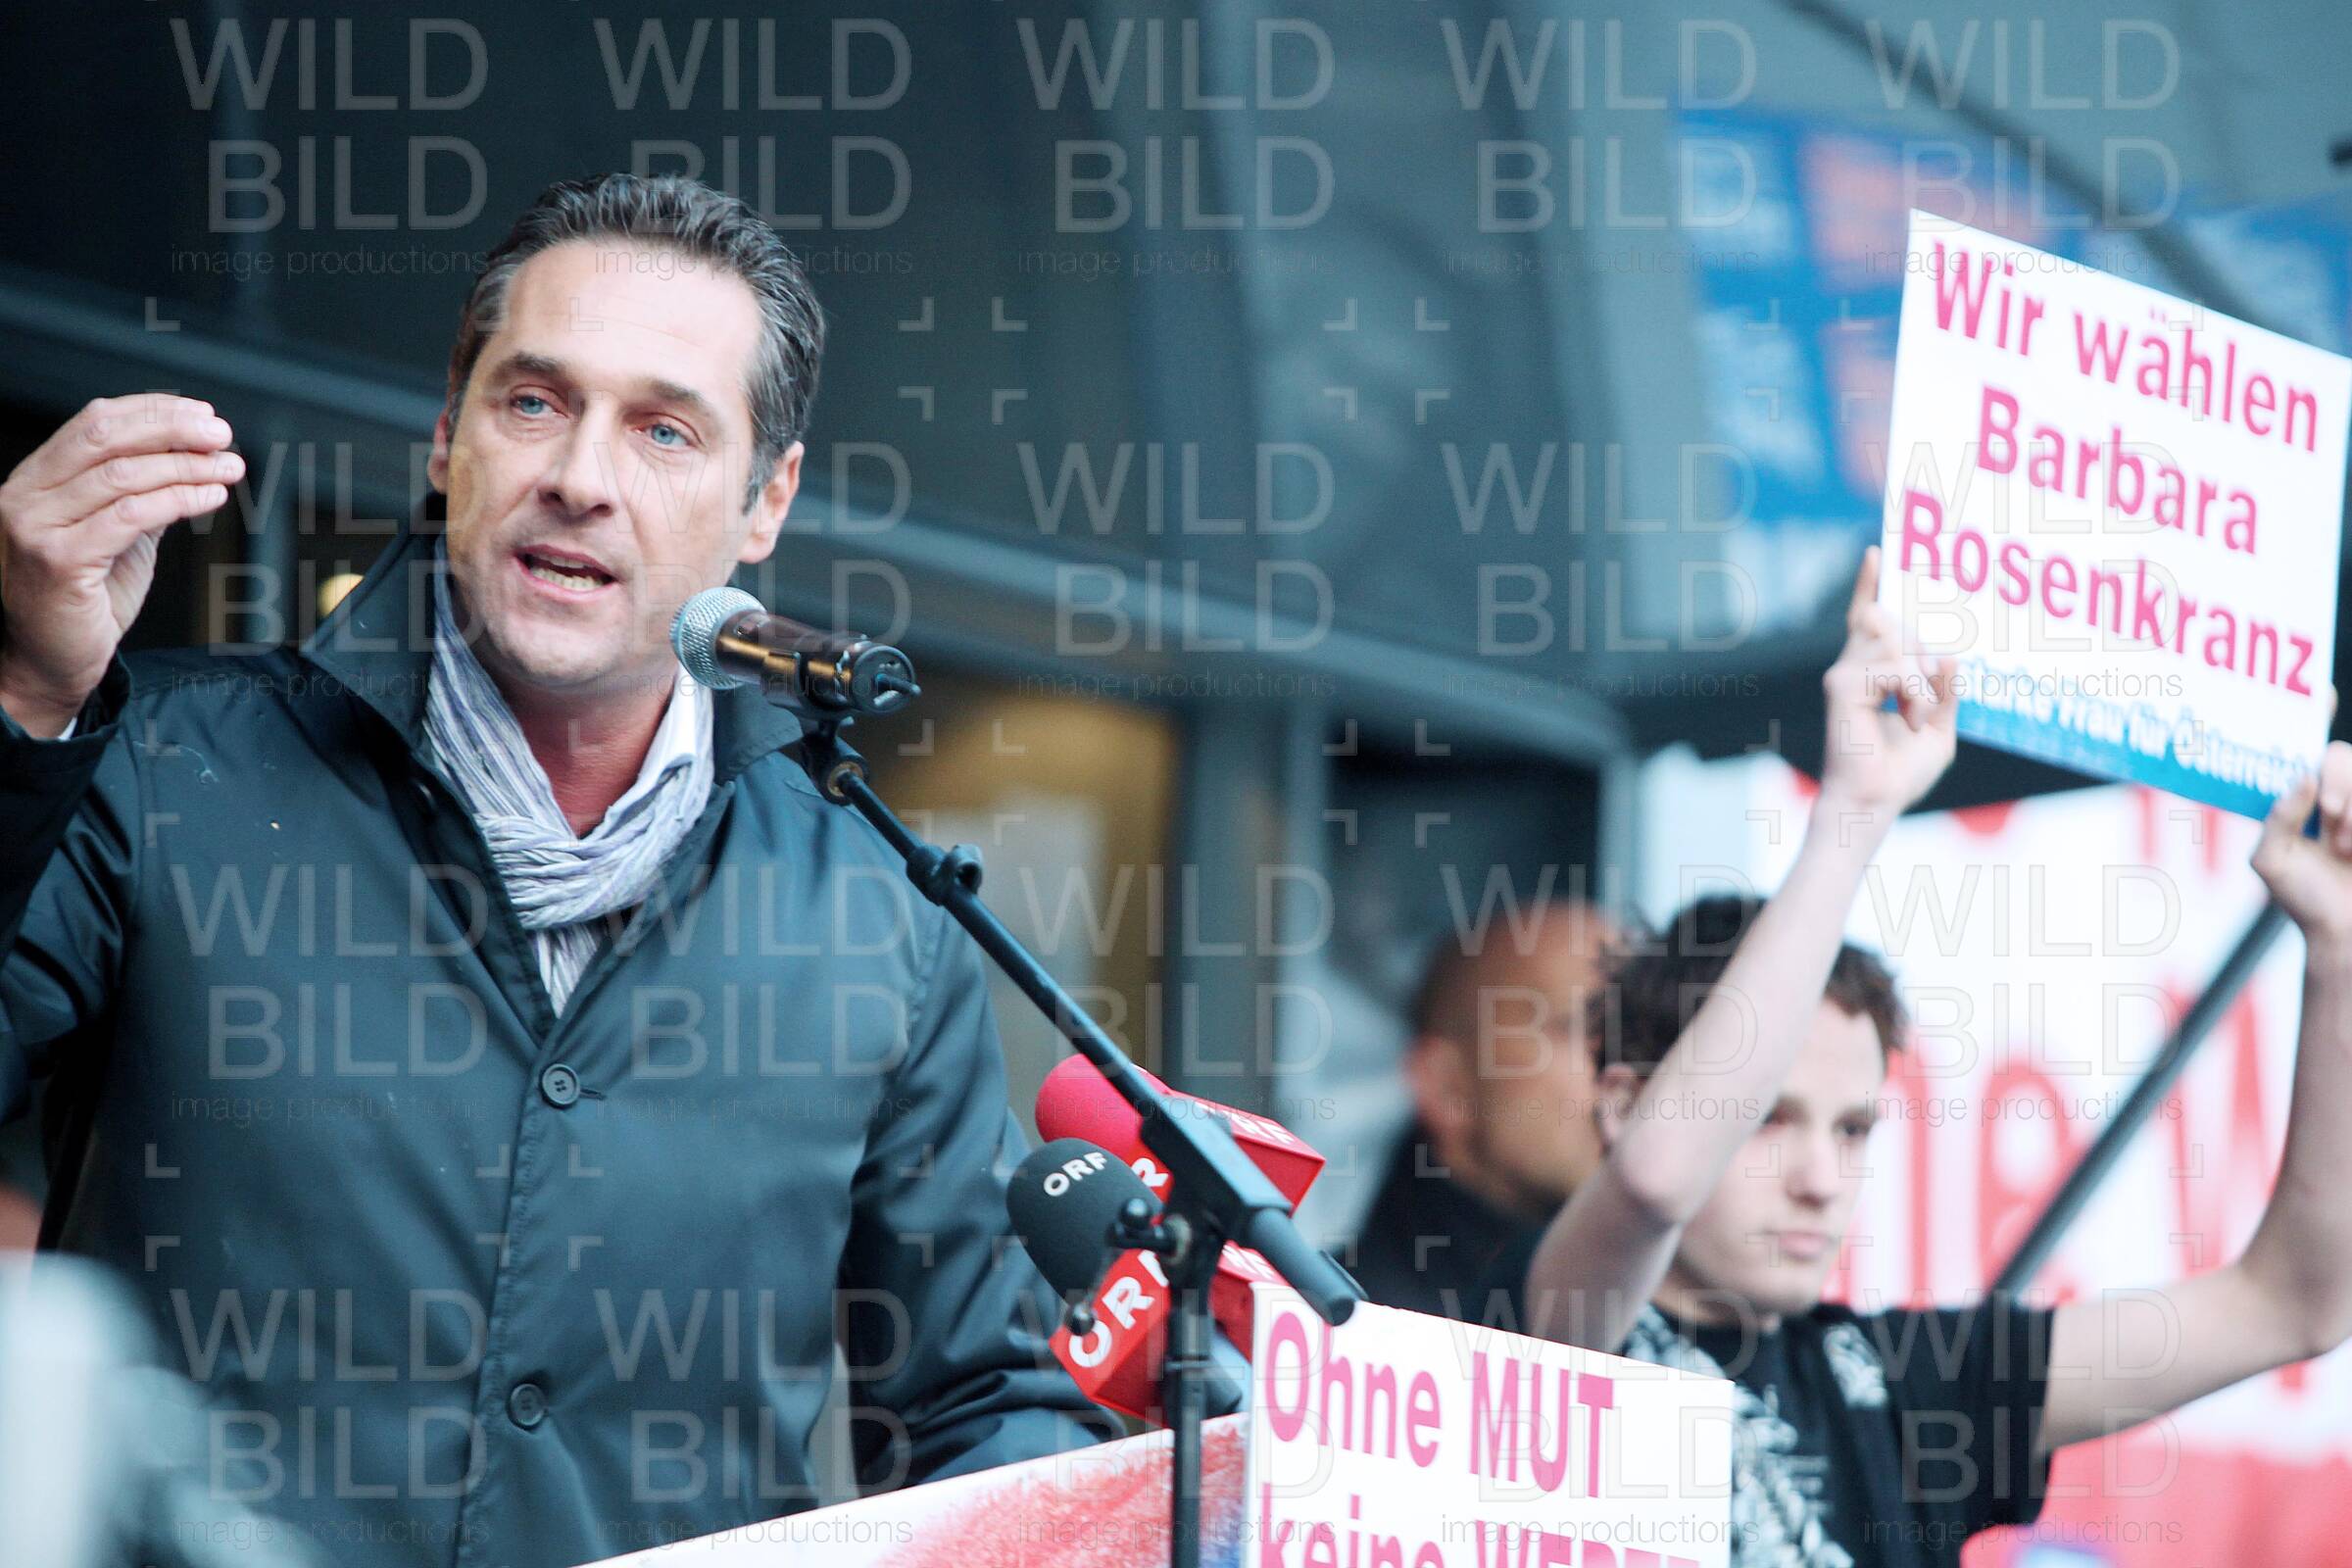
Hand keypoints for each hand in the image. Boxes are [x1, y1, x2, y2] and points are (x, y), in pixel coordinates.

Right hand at [0, 395, 240, 734]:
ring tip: (229, 468)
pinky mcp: (59, 561)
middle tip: (221, 433)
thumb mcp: (113, 536)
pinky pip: (131, 516)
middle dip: (171, 428)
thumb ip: (139, 496)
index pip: (92, 423)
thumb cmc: (79, 603)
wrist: (47, 664)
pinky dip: (179, 500)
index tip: (201, 413)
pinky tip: (211, 498)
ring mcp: (35, 527)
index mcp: (34, 481)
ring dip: (187, 466)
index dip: (152, 411)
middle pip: (105, 438)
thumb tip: (189, 457)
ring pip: (123, 475)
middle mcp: (24, 497)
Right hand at [1816, 546, 1957, 824]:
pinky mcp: (1842, 685)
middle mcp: (1852, 666)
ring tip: (1916, 716)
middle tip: (1921, 703)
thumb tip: (1950, 656)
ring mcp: (1844, 673)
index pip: (1868, 619)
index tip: (1878, 552)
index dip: (1871, 586)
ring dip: (1921, 680)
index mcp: (1871, 673)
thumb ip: (1947, 690)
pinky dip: (1913, 691)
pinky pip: (1895, 665)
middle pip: (1887, 622)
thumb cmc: (1900, 773)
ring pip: (1897, 641)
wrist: (1873, 801)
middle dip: (1919, 653)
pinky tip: (1908, 717)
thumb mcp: (1940, 726)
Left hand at [2253, 742, 2351, 947]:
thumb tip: (2303, 777)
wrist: (2345, 933)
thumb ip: (2278, 816)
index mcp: (2304, 800)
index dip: (2318, 724)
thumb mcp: (2272, 860)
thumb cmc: (2305, 899)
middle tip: (2329, 812)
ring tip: (2346, 849)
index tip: (2324, 727)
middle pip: (2341, 756)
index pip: (2310, 751)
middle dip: (2338, 783)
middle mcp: (2337, 798)